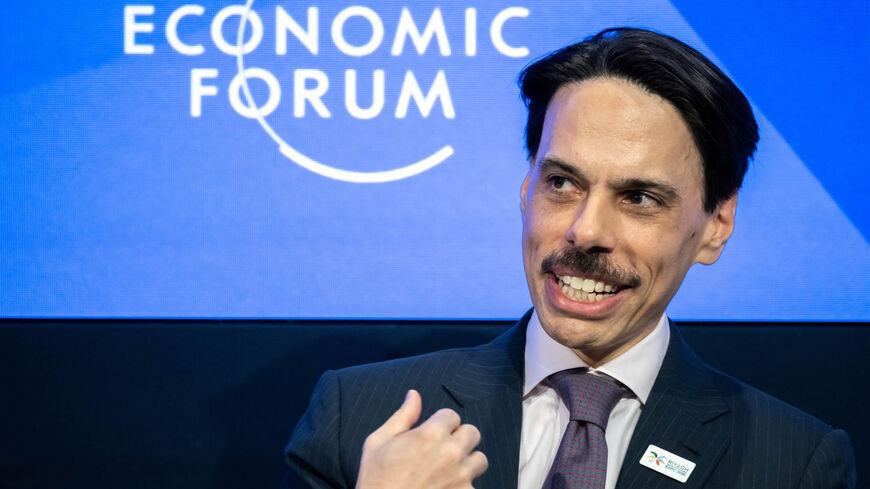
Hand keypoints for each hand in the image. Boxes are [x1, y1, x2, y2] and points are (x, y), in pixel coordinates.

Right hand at [355, 390, 488, 488]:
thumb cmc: (376, 481)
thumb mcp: (379, 442)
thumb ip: (402, 416)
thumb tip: (414, 395)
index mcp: (430, 435)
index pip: (452, 415)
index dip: (440, 423)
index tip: (431, 434)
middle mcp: (451, 453)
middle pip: (472, 433)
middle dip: (458, 438)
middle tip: (442, 449)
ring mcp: (461, 477)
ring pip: (480, 460)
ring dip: (467, 462)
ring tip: (448, 470)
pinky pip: (474, 485)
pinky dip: (462, 486)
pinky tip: (445, 487)